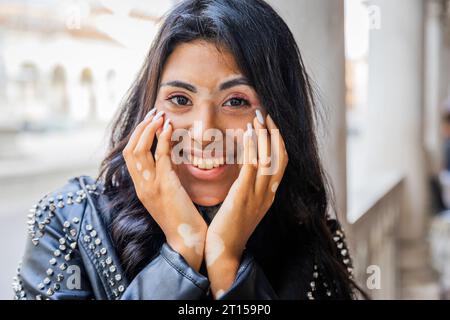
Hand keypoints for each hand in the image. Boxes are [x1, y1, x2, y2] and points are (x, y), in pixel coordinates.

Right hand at [123, 108, 206, 270]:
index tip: (149, 122)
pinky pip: (160, 156)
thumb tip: (169, 156)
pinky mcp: (165, 186)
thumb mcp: (169, 195)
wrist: (188, 240)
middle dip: (140, 129)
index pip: (129, 157)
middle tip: (154, 113)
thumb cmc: (182, 219)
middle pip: (129, 151)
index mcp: (141, 189)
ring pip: (139, 151)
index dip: (137, 137)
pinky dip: (163, 139)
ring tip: (159, 116)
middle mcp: (141, 186)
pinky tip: (169, 128)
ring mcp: (150, 186)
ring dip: (149, 130)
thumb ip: (165, 177)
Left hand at [205, 112, 287, 297]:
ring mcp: (258, 195)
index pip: (281, 163)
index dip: (278, 142)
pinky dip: (252, 148)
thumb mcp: (245, 207)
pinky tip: (248, 134)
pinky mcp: (243, 196)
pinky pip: (251, 167)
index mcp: (268, 196)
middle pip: (279, 157)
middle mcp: (267, 194)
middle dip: (274, 133)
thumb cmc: (230, 230)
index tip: (270, 125)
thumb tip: (245, 171)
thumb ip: (248, 190)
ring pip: (268, 158)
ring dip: (264, 135)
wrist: (224, 252)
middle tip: (265, 115)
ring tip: (257, 118)